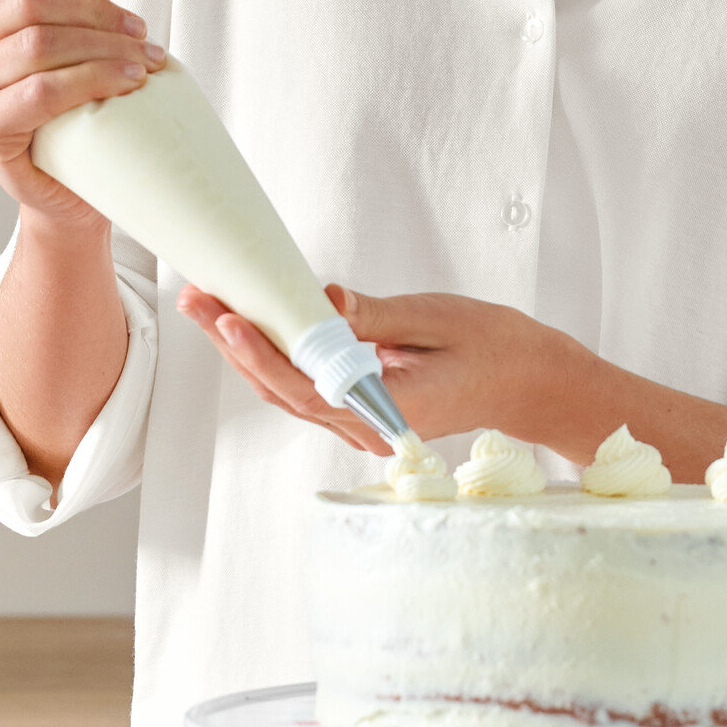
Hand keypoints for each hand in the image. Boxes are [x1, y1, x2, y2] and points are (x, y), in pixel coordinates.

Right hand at [0, 0, 168, 230]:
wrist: (76, 178)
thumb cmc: (75, 92)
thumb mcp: (71, 18)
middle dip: (95, 10)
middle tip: (138, 29)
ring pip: (37, 43)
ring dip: (105, 45)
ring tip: (145, 59)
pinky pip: (40, 91)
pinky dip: (93, 80)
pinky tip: (127, 81)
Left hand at [176, 282, 576, 454]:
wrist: (528, 382)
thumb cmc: (494, 347)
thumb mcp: (435, 318)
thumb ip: (372, 317)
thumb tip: (320, 300)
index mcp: (392, 410)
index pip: (310, 389)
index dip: (263, 356)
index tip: (231, 319)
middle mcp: (370, 428)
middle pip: (285, 392)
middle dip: (236, 346)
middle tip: (199, 299)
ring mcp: (363, 425)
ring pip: (288, 393)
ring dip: (247, 352)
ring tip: (210, 306)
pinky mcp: (360, 412)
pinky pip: (306, 390)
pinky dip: (274, 359)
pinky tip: (251, 326)